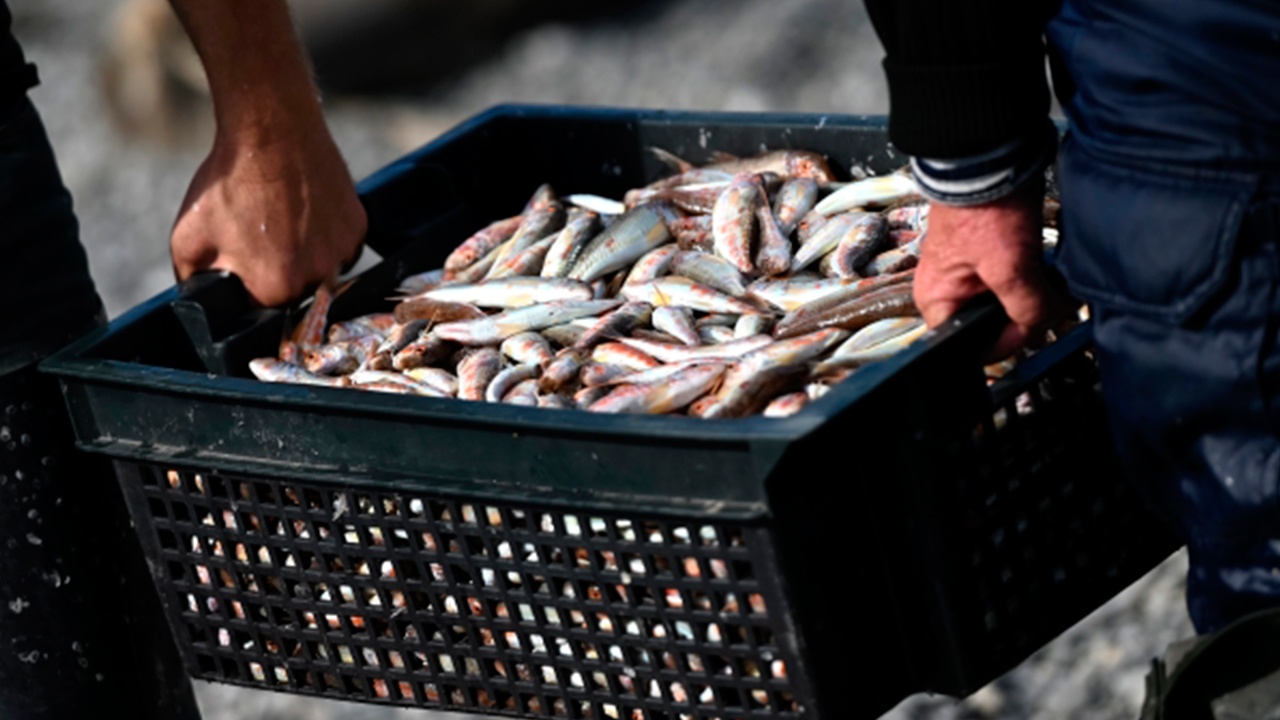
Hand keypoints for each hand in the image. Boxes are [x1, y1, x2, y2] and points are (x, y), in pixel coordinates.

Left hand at [170, 119, 365, 306]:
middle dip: (278, 272)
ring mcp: (342, 253)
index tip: (242, 258)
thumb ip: (193, 282)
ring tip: (284, 220)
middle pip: (295, 292)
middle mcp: (316, 278)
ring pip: (322, 272)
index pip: (262, 308)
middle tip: (262, 235)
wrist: (272, 132)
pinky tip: (305, 211)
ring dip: (305, 256)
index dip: (248, 285)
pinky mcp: (358, 228)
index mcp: (275, 288)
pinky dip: (326, 236)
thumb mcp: (188, 238)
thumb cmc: (229, 182)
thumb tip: (201, 302)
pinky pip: (342, 248)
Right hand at [913, 184, 1064, 357]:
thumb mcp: (1009, 268)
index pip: (970, 346)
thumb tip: (1045, 326)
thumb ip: (1028, 308)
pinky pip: (1013, 281)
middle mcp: (949, 290)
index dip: (1006, 342)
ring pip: (1006, 303)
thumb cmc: (984, 211)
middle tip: (1050, 303)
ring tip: (1052, 285)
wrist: (988, 158)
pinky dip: (1032, 279)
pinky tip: (1047, 270)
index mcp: (937, 301)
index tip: (1034, 326)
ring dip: (1032, 298)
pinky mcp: (989, 254)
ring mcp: (969, 272)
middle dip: (1024, 318)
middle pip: (991, 325)